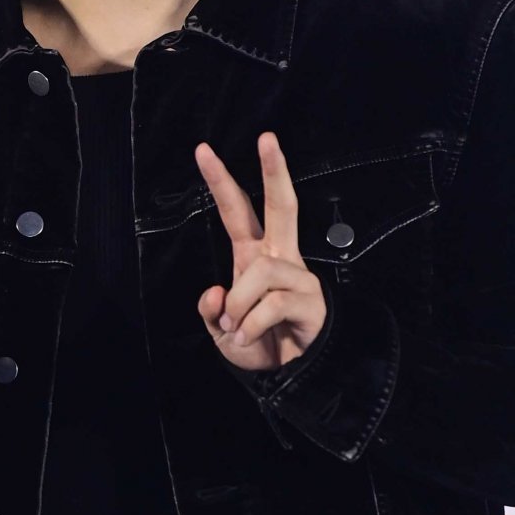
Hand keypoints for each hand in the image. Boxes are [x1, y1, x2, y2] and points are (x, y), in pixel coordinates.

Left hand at [194, 131, 326, 372]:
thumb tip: (217, 292)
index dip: (220, 182)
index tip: (202, 149)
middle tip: (267, 137)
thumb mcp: (220, 329)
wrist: (287, 377)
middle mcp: (279, 257)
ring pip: (260, 272)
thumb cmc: (255, 344)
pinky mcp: (311, 301)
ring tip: (235, 329)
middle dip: (274, 171)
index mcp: (253, 255)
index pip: (238, 211)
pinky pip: (271, 305)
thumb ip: (211, 310)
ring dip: (239, 306)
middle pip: (281, 206)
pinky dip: (251, 326)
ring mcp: (298, 276)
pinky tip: (248, 339)